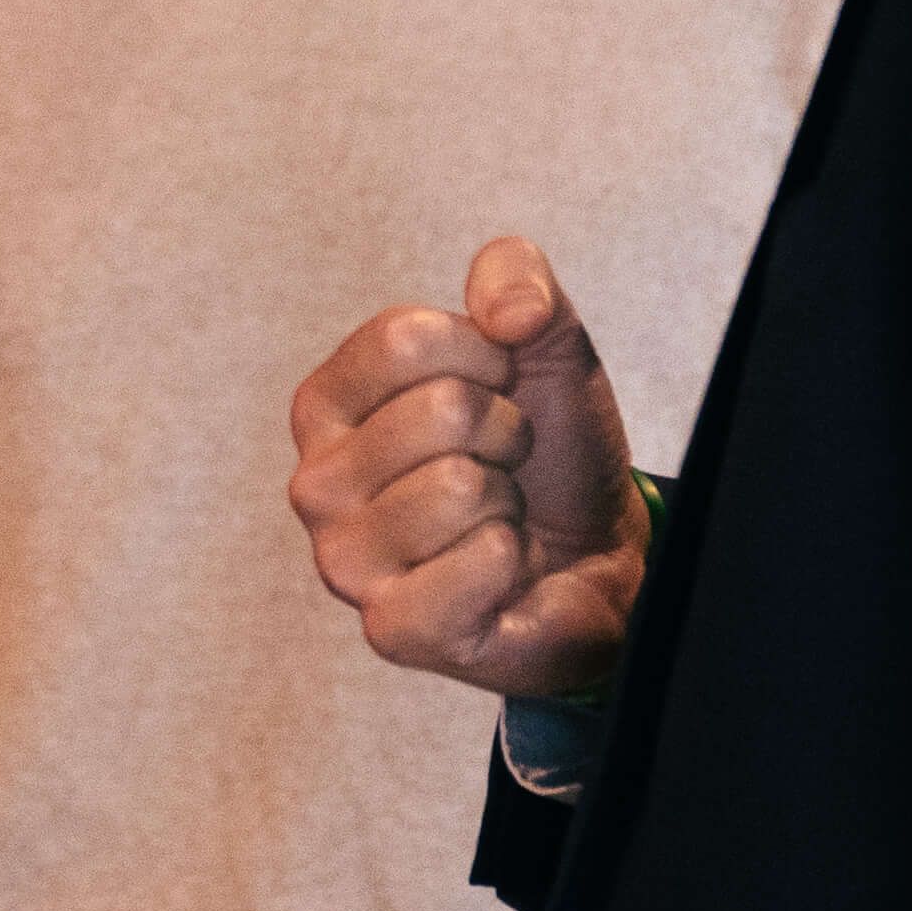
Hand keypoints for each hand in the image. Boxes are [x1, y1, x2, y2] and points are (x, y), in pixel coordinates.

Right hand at [289, 234, 643, 701]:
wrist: (596, 554)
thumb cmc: (545, 452)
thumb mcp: (542, 343)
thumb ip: (518, 281)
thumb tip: (508, 310)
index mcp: (326, 405)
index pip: (402, 337)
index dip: (486, 353)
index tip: (500, 388)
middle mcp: (315, 484)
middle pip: (439, 409)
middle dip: (505, 432)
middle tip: (503, 466)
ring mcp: (344, 563)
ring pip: (460, 487)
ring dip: (508, 501)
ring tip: (497, 519)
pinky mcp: (391, 630)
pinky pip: (479, 563)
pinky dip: (513, 562)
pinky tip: (498, 576)